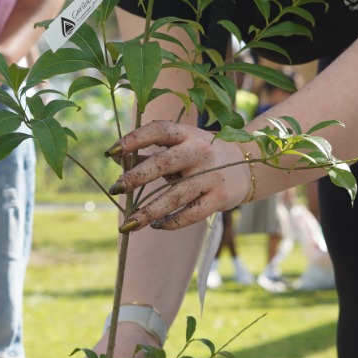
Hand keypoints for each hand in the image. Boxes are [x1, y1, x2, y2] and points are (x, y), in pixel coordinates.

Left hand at [108, 121, 252, 230]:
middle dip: (136, 177)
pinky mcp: (219, 198)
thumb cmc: (201, 155)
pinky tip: (156, 226)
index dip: (133, 139)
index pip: (158, 131)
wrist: (246, 166)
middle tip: (115, 189)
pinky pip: (191, 214)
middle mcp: (200, 152)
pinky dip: (172, 222)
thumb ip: (151, 152)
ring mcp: (211, 176)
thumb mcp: (181, 146)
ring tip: (129, 223)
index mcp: (187, 134)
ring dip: (149, 211)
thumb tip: (118, 158)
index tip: (111, 151)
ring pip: (175, 196)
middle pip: (164, 164)